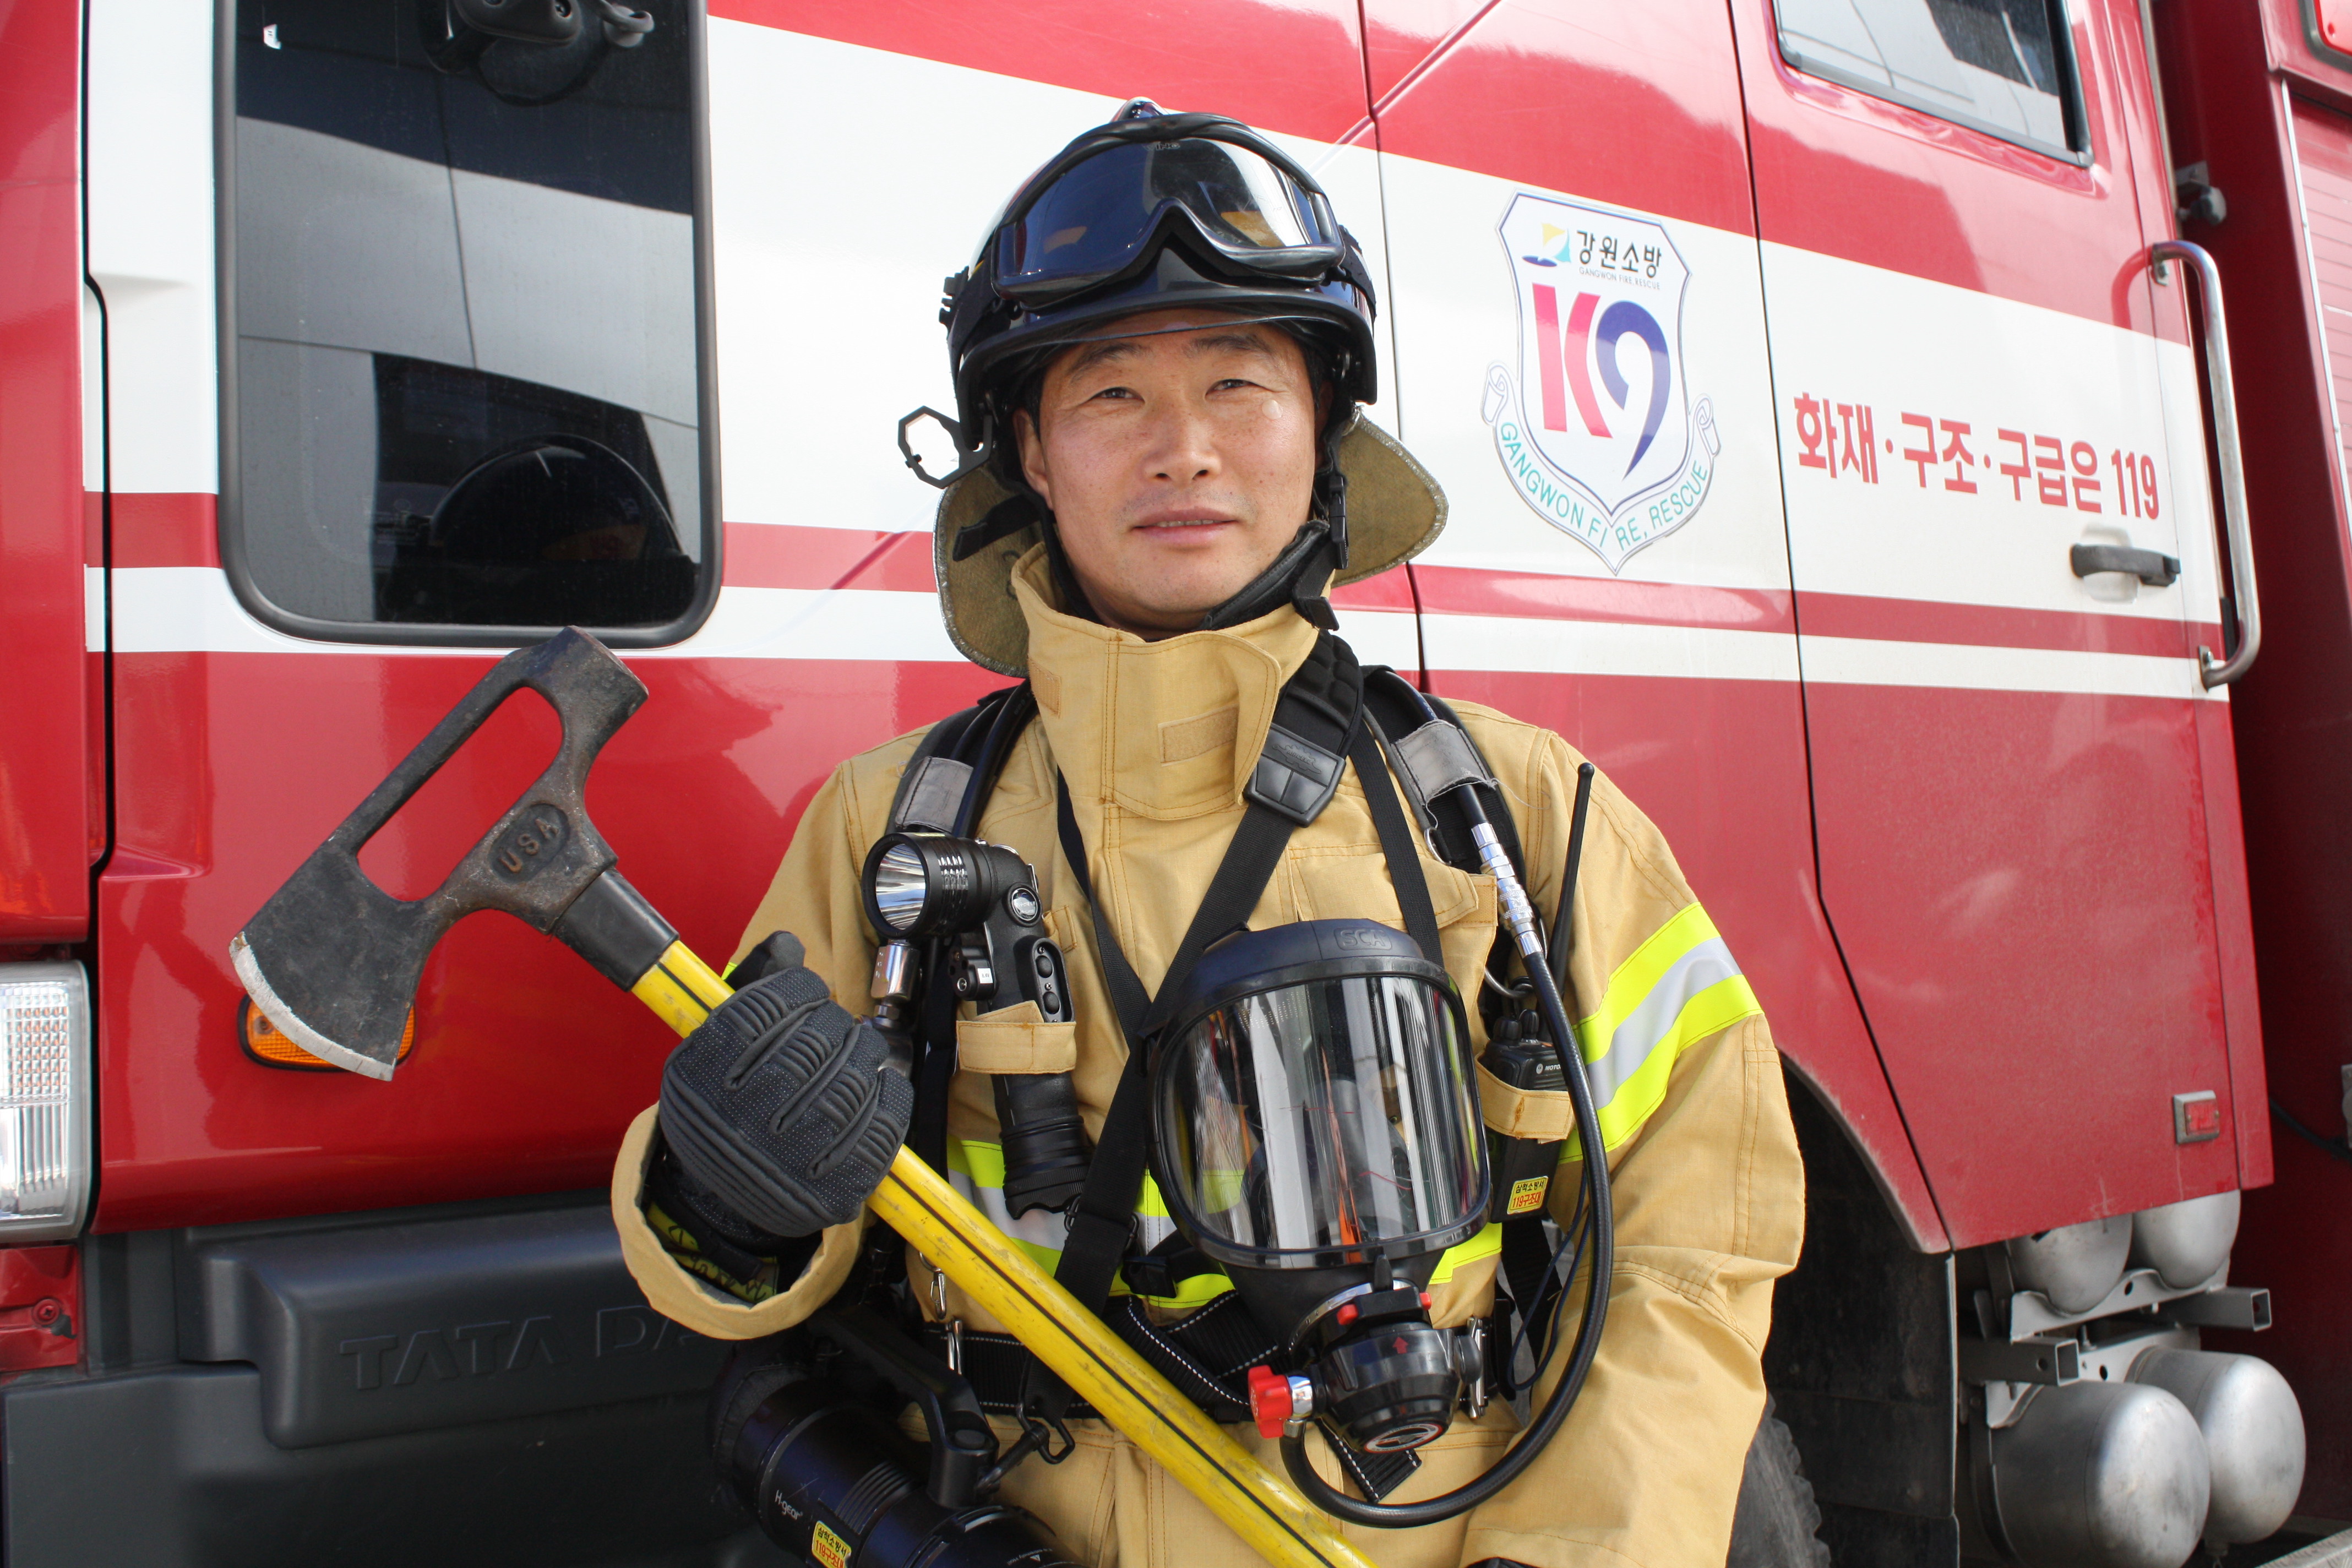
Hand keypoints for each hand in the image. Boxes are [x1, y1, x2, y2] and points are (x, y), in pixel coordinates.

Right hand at [658, 939, 911, 1241]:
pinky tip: (880, 1086)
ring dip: (865, 1057)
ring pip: (849, 1084)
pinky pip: (879, 1131)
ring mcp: (784, 1162)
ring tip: (859, 1054)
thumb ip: (751, 988)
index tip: (810, 993)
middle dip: (836, 1024)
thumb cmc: (727, 1105)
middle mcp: (738, 1121)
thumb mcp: (717, 1045)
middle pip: (812, 1045)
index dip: (799, 991)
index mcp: (702, 1076)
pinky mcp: (826, 1191)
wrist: (721, 1195)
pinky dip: (890, 1099)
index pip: (763, 1009)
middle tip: (838, 1027)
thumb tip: (788, 945)